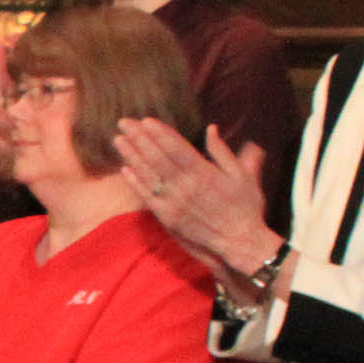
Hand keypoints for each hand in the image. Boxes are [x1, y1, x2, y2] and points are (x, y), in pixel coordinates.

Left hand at [112, 117, 277, 281]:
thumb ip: (223, 152)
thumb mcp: (242, 175)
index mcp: (204, 174)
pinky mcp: (167, 217)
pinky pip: (147, 197)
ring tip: (119, 140)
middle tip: (124, 123)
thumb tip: (211, 129)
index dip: (160, 133)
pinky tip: (125, 169)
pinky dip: (135, 182)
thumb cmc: (245, 207)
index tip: (146, 121)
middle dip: (140, 139)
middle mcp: (185, 187)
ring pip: (148, 175)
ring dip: (132, 156)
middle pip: (157, 158)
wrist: (239, 242)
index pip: (176, 148)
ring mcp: (174, 203)